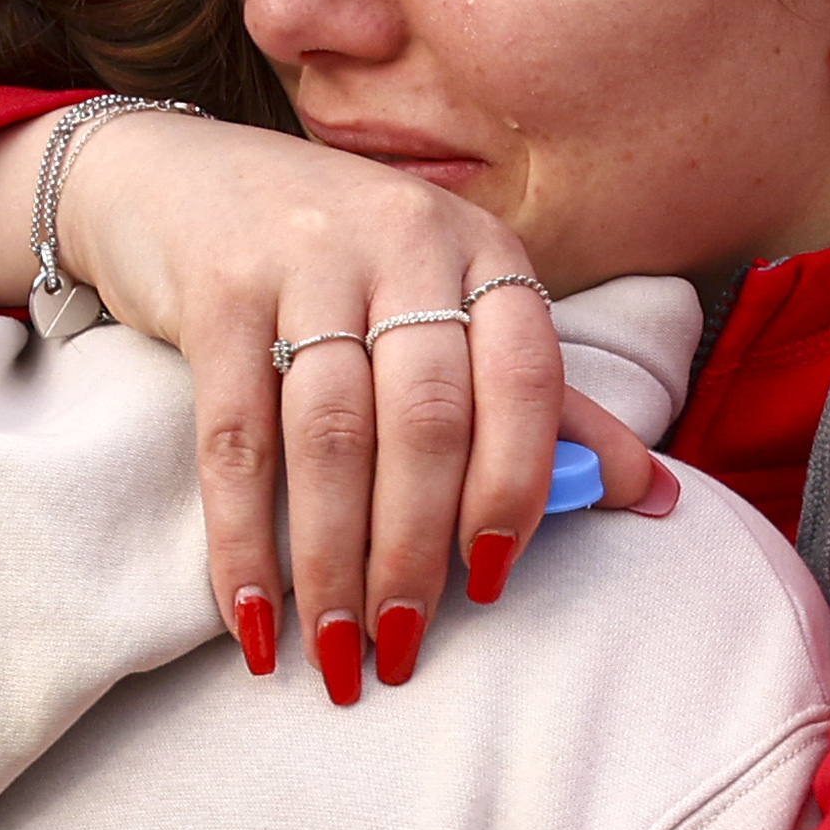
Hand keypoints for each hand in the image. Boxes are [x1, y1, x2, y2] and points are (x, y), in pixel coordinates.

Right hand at [0, 107, 670, 698]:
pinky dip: (241, 536)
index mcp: (481, 250)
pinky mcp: (215, 285)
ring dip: (332, 561)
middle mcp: (404, 238)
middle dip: (414, 553)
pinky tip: (249, 611)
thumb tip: (654, 497)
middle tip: (400, 648)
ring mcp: (305, 255)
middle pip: (426, 420)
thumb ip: (542, 402)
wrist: (176, 178)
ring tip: (333, 651)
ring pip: (332, 434)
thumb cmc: (334, 266)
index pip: (526, 380)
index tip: (489, 585)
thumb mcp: (447, 306)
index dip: (516, 490)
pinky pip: (235, 434)